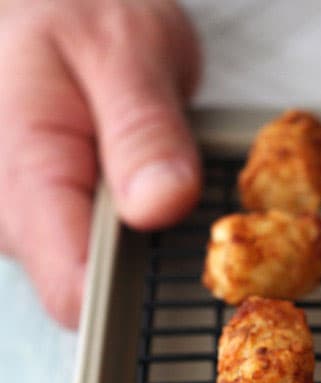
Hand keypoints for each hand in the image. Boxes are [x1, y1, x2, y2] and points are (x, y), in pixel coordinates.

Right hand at [0, 0, 200, 327]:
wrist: (48, 7)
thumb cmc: (77, 15)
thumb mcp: (126, 49)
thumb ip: (144, 130)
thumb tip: (161, 205)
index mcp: (26, 171)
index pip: (72, 290)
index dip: (133, 298)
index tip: (185, 269)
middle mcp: (11, 211)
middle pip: (84, 294)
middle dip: (142, 265)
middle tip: (173, 197)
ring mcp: (22, 222)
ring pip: (88, 279)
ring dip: (134, 247)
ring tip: (147, 178)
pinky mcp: (40, 223)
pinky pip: (88, 257)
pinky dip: (124, 236)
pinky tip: (132, 190)